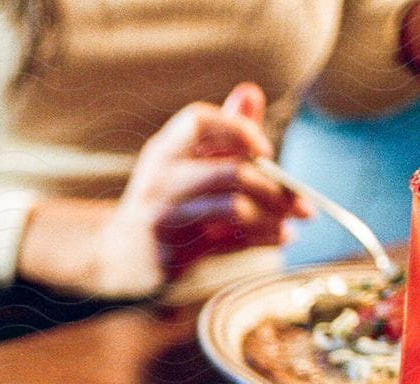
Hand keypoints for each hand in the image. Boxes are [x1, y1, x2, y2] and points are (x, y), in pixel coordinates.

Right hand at [18, 84, 307, 298]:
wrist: (116, 256)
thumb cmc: (164, 203)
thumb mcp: (184, 164)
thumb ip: (221, 132)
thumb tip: (250, 92)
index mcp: (162, 152)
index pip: (197, 121)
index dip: (237, 128)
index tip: (264, 150)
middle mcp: (157, 182)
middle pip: (231, 172)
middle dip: (277, 188)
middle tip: (303, 202)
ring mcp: (161, 219)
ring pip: (235, 209)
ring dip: (273, 217)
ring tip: (291, 223)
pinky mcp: (170, 253)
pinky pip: (228, 242)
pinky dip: (261, 239)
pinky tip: (278, 237)